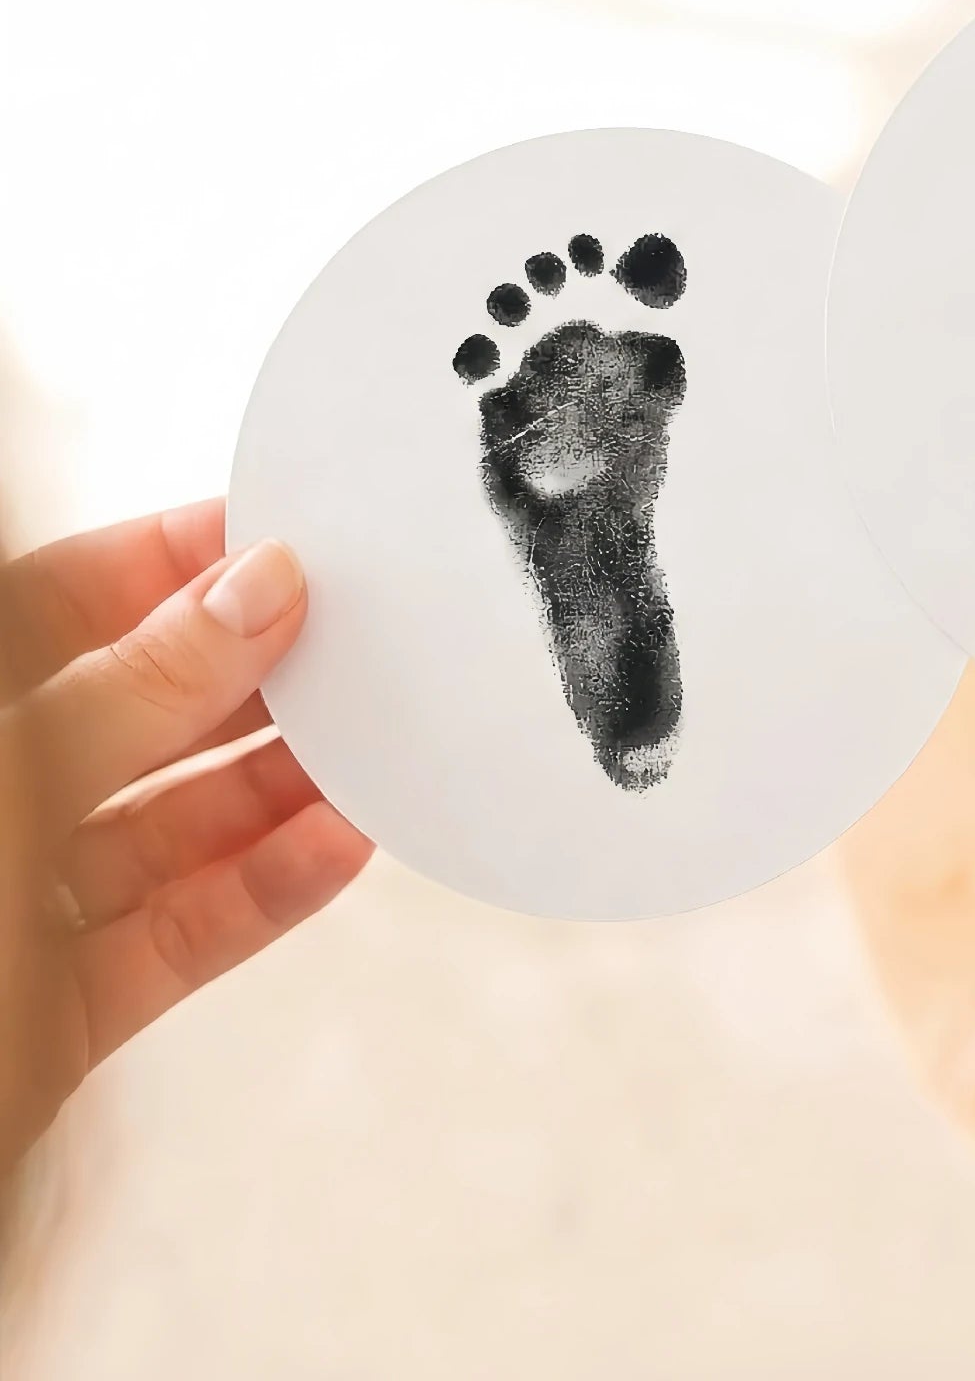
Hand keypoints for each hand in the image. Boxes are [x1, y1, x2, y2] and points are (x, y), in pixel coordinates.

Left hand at [0, 500, 371, 1172]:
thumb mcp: (21, 774)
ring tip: (373, 744)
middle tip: (359, 640)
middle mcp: (6, 791)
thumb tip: (257, 589)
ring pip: (178, 821)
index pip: (70, 599)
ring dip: (284, 785)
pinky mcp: (71, 1001)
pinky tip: (339, 842)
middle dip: (257, 674)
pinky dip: (269, 887)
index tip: (289, 538)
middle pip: (145, 708)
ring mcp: (29, 899)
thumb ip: (139, 689)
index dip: (179, 560)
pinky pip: (187, 929)